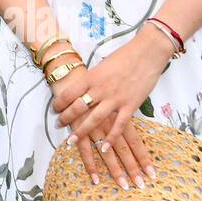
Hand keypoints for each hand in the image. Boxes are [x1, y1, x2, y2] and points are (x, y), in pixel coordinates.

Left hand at [53, 28, 171, 187]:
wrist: (147, 53)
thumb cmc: (124, 56)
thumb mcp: (102, 65)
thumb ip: (93, 79)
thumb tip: (82, 89)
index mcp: (92, 77)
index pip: (69, 93)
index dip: (59, 103)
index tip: (54, 109)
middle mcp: (101, 89)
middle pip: (78, 107)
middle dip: (66, 118)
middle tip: (58, 125)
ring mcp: (116, 99)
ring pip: (94, 119)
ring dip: (82, 131)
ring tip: (71, 140)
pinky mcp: (130, 106)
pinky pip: (118, 125)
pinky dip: (111, 138)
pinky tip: (103, 147)